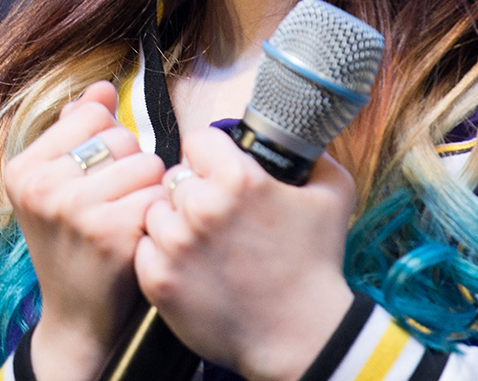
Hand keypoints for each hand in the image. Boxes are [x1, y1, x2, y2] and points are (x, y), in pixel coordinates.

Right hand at [4, 81, 165, 380]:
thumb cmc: (73, 244)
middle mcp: (42, 186)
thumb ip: (75, 133)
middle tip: (114, 204)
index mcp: (23, 169)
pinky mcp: (110, 233)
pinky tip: (141, 235)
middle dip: (130, 167)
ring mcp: (74, 210)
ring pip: (146, 164)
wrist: (76, 316)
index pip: (92, 114)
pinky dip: (159, 214)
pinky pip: (158, 195)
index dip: (107, 142)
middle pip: (122, 138)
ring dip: (149, 190)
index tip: (96, 176)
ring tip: (128, 217)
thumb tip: (101, 87)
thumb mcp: (56, 187)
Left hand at [135, 125, 356, 380]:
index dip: (210, 155)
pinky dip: (161, 256)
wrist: (301, 336)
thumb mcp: (333, 197)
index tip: (217, 171)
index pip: (198, 140)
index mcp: (238, 178)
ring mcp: (176, 244)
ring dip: (173, 222)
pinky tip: (190, 267)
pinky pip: (145, 248)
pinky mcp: (159, 278)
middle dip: (192, 191)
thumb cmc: (317, 267)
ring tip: (202, 244)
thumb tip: (300, 144)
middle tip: (215, 216)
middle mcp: (201, 206)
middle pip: (174, 176)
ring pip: (155, 211)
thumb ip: (314, 159)